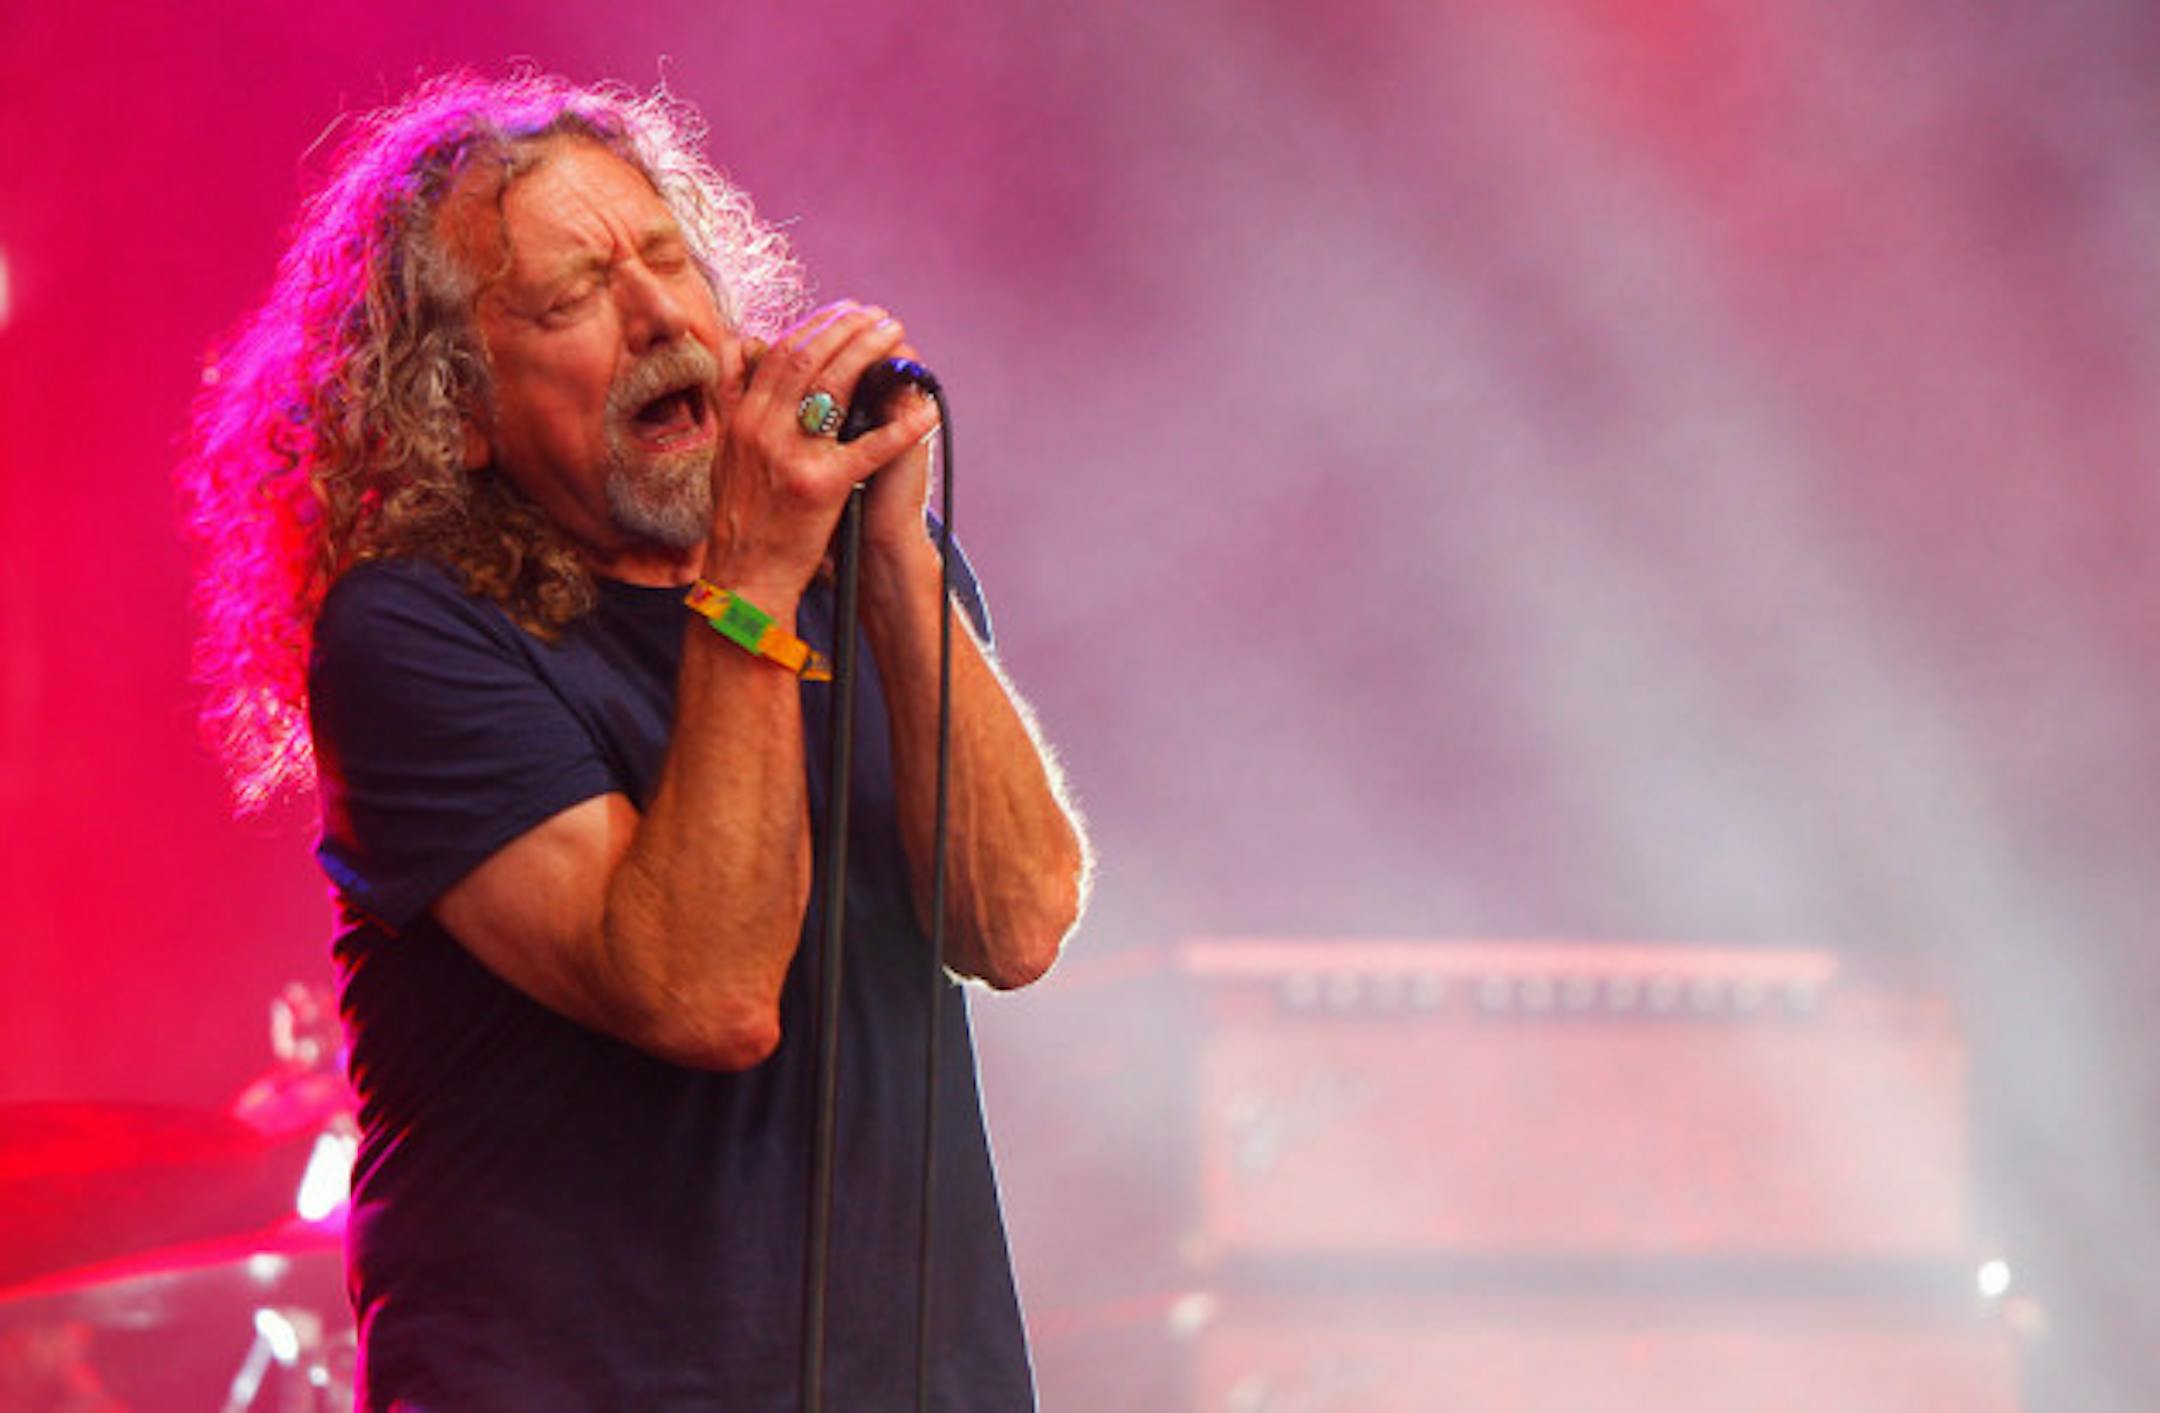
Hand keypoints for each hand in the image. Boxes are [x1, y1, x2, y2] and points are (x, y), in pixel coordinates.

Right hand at [702, 302, 940, 604]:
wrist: (744, 576)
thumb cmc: (741, 518)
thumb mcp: (726, 452)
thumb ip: (736, 397)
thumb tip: (748, 345)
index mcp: (743, 419)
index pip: (782, 353)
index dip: (819, 326)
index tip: (846, 312)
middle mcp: (763, 429)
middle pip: (809, 358)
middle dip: (848, 329)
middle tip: (879, 317)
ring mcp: (791, 456)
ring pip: (835, 386)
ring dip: (871, 354)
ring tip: (897, 338)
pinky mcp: (820, 486)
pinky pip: (869, 447)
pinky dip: (902, 427)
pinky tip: (926, 409)